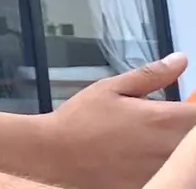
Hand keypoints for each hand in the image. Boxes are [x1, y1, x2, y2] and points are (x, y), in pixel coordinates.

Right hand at [41, 53, 195, 188]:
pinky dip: (164, 165)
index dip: (195, 108)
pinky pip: (171, 175)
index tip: (185, 106)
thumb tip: (181, 60)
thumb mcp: (111, 88)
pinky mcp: (153, 183)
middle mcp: (170, 147)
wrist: (55, 154)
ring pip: (186, 160)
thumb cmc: (80, 118)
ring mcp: (163, 170)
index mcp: (163, 118)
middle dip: (186, 128)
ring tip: (146, 139)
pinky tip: (139, 157)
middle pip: (195, 141)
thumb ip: (151, 75)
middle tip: (162, 123)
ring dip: (177, 148)